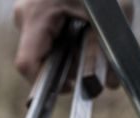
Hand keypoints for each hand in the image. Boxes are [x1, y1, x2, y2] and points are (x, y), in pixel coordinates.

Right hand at [12, 0, 132, 84]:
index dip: (47, 84)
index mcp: (37, 14)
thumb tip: (112, 86)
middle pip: (37, 57)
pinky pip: (45, 32)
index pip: (27, 65)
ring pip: (42, 45)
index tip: (72, 86)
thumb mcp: (114, 13)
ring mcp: (27, 9)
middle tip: (90, 62)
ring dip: (66, 50)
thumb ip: (110, 50)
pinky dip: (64, 36)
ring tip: (89, 36)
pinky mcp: (35, 7)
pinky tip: (81, 27)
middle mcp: (25, 14)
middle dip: (64, 65)